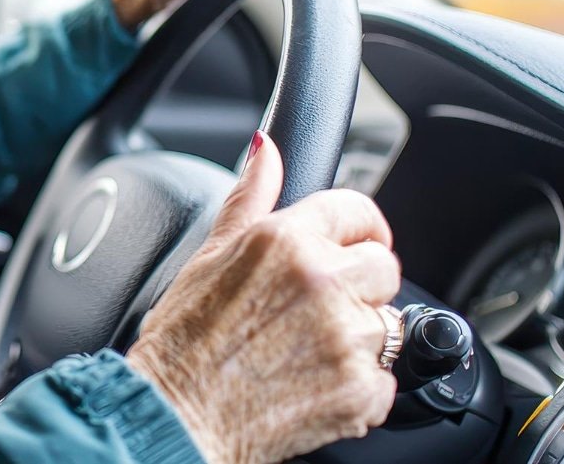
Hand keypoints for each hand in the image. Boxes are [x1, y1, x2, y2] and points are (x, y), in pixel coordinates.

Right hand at [124, 132, 399, 463]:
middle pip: (384, 267)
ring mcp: (347, 337)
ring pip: (386, 326)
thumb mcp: (208, 254)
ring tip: (302, 352)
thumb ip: (251, 197)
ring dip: (356, 339)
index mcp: (285, 239)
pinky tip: (311, 384)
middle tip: (315, 309)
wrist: (177, 415)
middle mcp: (323, 281)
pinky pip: (385, 380)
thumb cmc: (182, 340)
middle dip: (359, 285)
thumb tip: (266, 149)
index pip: (359, 211)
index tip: (354, 244)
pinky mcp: (362, 389)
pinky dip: (357, 387)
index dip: (357, 229)